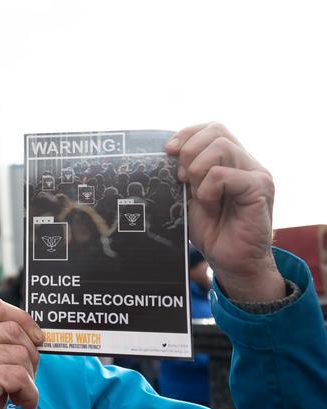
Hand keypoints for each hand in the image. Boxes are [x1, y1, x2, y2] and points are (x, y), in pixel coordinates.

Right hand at [0, 299, 43, 408]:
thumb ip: (2, 346)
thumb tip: (38, 335)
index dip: (22, 318)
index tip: (36, 338)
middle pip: (14, 331)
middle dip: (31, 356)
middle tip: (25, 378)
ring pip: (20, 354)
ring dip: (29, 379)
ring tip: (18, 393)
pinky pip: (20, 376)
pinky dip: (29, 394)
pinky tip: (22, 404)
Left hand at [165, 122, 284, 301]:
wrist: (231, 262)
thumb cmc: (211, 230)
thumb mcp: (190, 195)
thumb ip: (185, 173)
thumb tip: (167, 152)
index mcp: (231, 160)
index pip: (212, 128)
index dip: (187, 134)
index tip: (168, 151)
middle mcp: (247, 162)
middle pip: (216, 130)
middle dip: (189, 151)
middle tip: (181, 178)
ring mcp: (256, 174)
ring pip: (221, 146)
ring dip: (198, 170)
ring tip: (197, 193)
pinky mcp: (261, 189)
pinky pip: (225, 174)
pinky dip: (209, 188)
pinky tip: (209, 204)